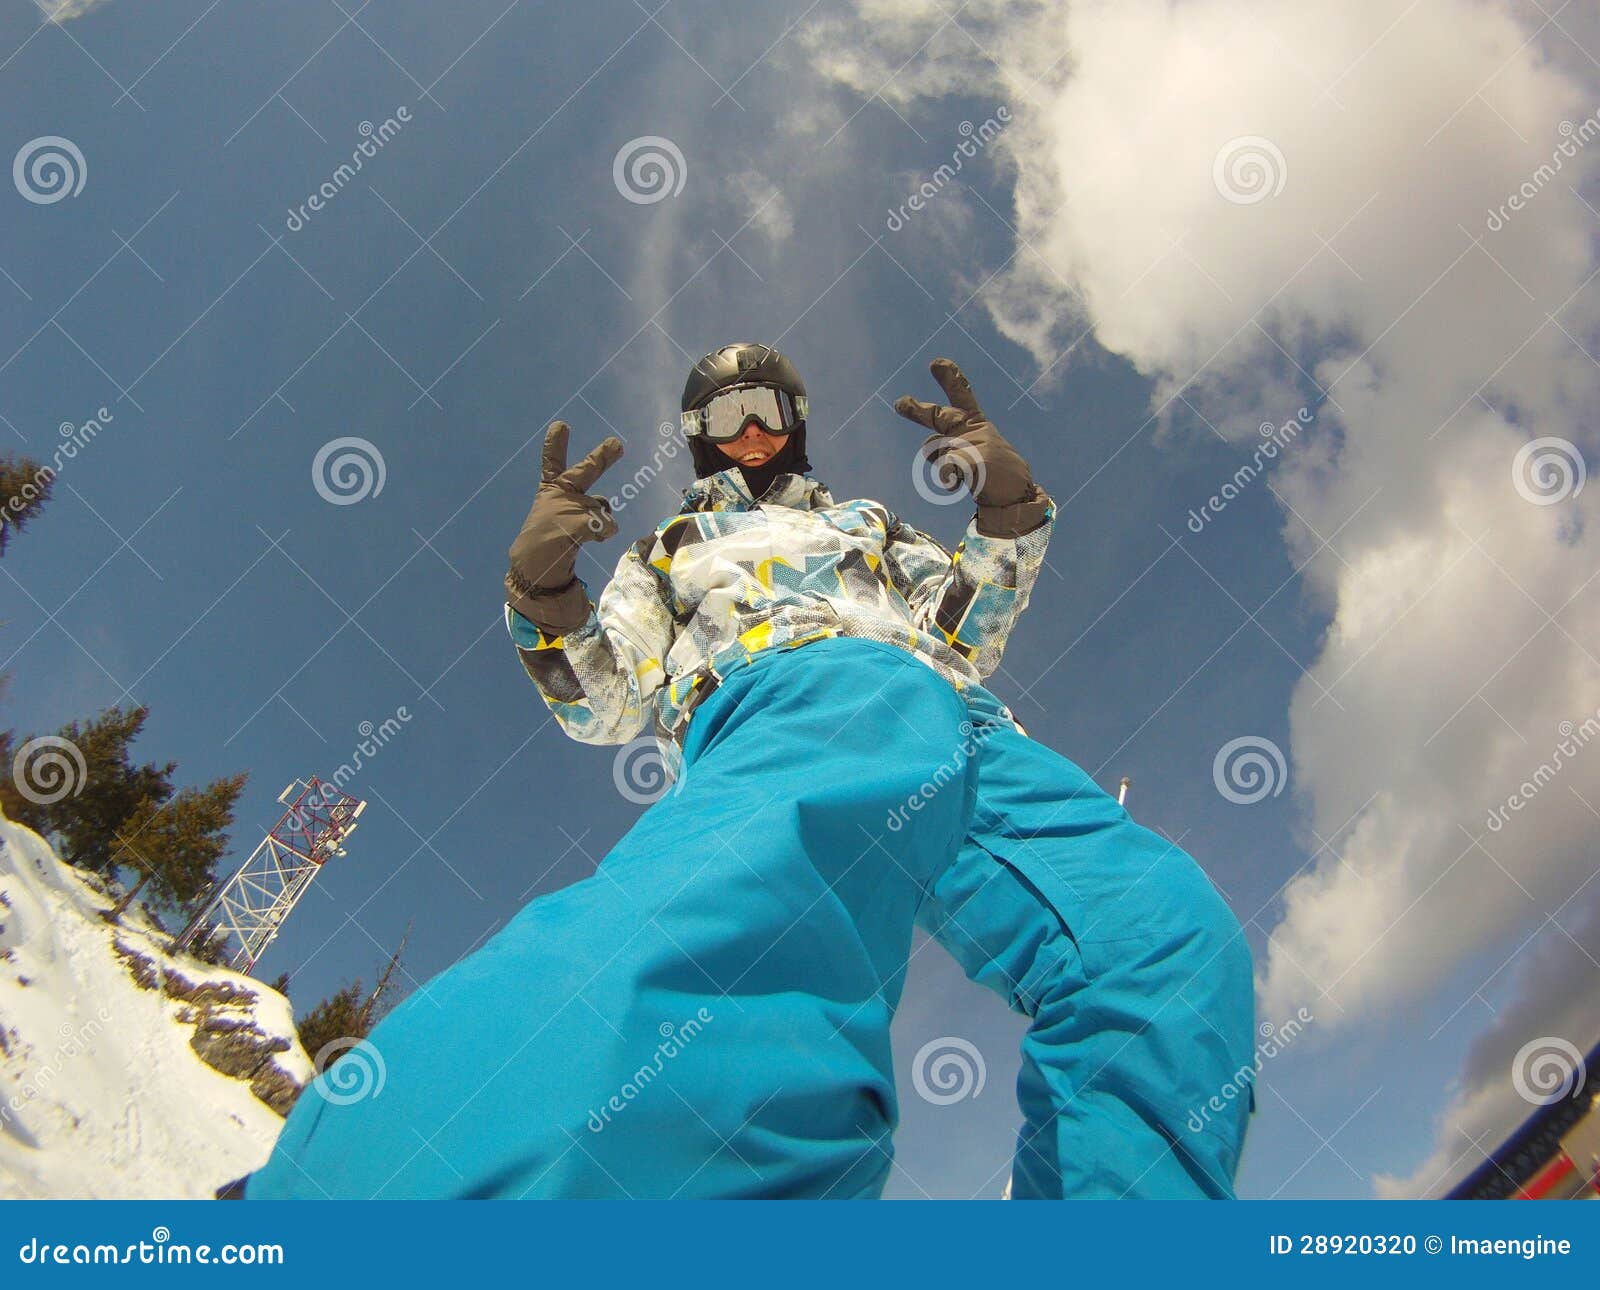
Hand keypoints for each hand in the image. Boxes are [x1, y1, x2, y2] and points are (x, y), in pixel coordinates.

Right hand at [505, 421, 623, 633]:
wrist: (532, 569)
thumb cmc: (550, 543)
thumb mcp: (565, 519)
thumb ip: (589, 509)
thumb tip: (610, 517)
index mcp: (551, 491)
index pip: (552, 463)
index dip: (556, 444)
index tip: (561, 425)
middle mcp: (558, 496)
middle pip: (584, 472)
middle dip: (602, 457)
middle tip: (617, 443)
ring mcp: (567, 509)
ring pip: (602, 509)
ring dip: (599, 523)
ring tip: (577, 538)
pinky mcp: (576, 525)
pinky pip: (606, 524)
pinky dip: (604, 531)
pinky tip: (590, 539)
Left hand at [894, 358, 1047, 537]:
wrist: (1017, 496)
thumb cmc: (993, 475)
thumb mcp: (968, 456)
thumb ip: (946, 447)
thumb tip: (927, 446)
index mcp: (976, 423)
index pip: (962, 396)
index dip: (951, 378)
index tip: (937, 363)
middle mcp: (974, 429)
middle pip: (938, 416)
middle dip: (917, 410)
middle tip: (899, 403)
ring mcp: (976, 443)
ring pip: (936, 449)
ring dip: (941, 464)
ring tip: (962, 477)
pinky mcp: (977, 460)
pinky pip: (947, 467)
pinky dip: (946, 476)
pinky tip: (953, 485)